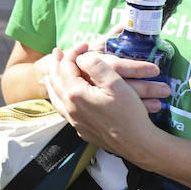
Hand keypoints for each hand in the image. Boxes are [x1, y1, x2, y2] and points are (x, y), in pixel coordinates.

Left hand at [41, 42, 167, 158]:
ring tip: (52, 73)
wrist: (138, 144)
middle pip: (55, 81)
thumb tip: (80, 58)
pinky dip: (59, 97)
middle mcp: (69, 108)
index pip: (66, 67)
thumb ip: (95, 66)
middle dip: (56, 64)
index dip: (73, 53)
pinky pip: (63, 110)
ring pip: (55, 97)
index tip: (83, 45)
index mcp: (75, 94)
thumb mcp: (114, 83)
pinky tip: (64, 97)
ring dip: (53, 82)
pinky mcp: (81, 130)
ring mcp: (74, 121)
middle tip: (57, 52)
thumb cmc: (129, 113)